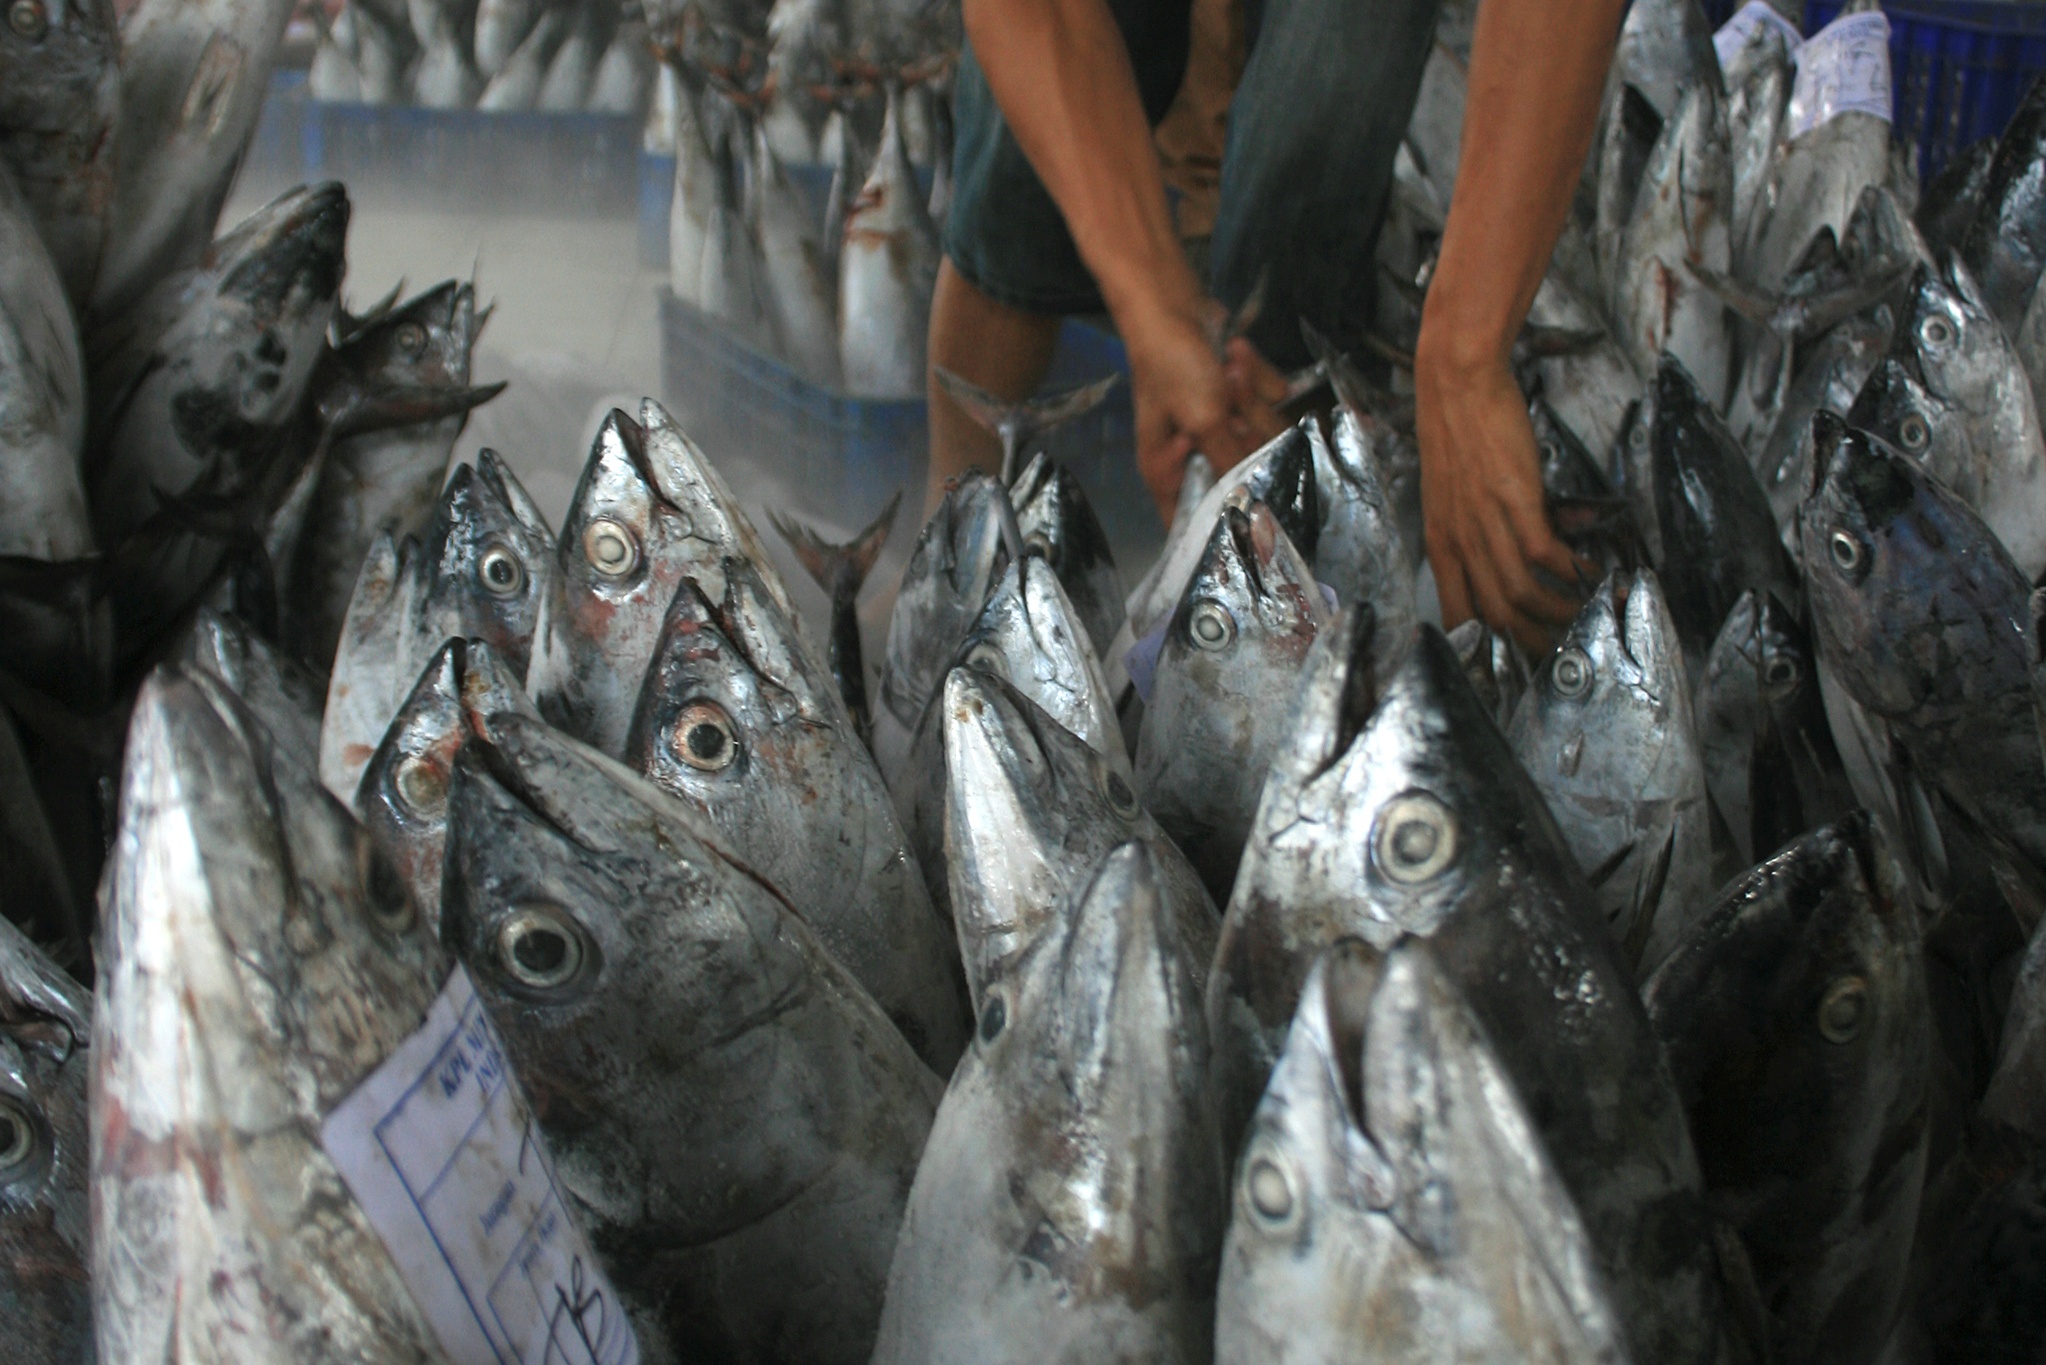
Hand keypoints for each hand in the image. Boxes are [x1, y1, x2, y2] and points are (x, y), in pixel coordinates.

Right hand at [1123, 300, 1286, 517]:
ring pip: (1261, 432)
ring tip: (1226, 369)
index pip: (1189, 520)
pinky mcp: (1239, 396)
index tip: (1240, 498)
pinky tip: (1235, 355)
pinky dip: (1256, 374)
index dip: (1216, 518)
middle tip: (1223, 401)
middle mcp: (1194, 455)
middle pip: (1242, 472)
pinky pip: (1267, 398)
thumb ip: (1232, 460)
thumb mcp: (1203, 420)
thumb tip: (1256, 497)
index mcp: (1168, 471)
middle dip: (1241, 430)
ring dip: (1249, 395)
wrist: (1172, 305)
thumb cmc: (1171, 367)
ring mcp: (1220, 424)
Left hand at [1415, 344, 1592, 653]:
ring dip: (1558, 612)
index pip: (1456, 614)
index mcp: (1441, 544)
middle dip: (1530, 642)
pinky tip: (1588, 572)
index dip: (1483, 645)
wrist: (1457, 385)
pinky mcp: (1514, 501)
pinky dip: (1570, 572)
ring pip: (1520, 596)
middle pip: (1493, 617)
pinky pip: (1544, 556)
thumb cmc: (1458, 434)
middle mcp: (1459, 542)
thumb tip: (1503, 556)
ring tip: (1583, 613)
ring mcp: (1485, 524)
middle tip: (1559, 647)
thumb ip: (1472, 532)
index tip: (1510, 658)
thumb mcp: (1452, 497)